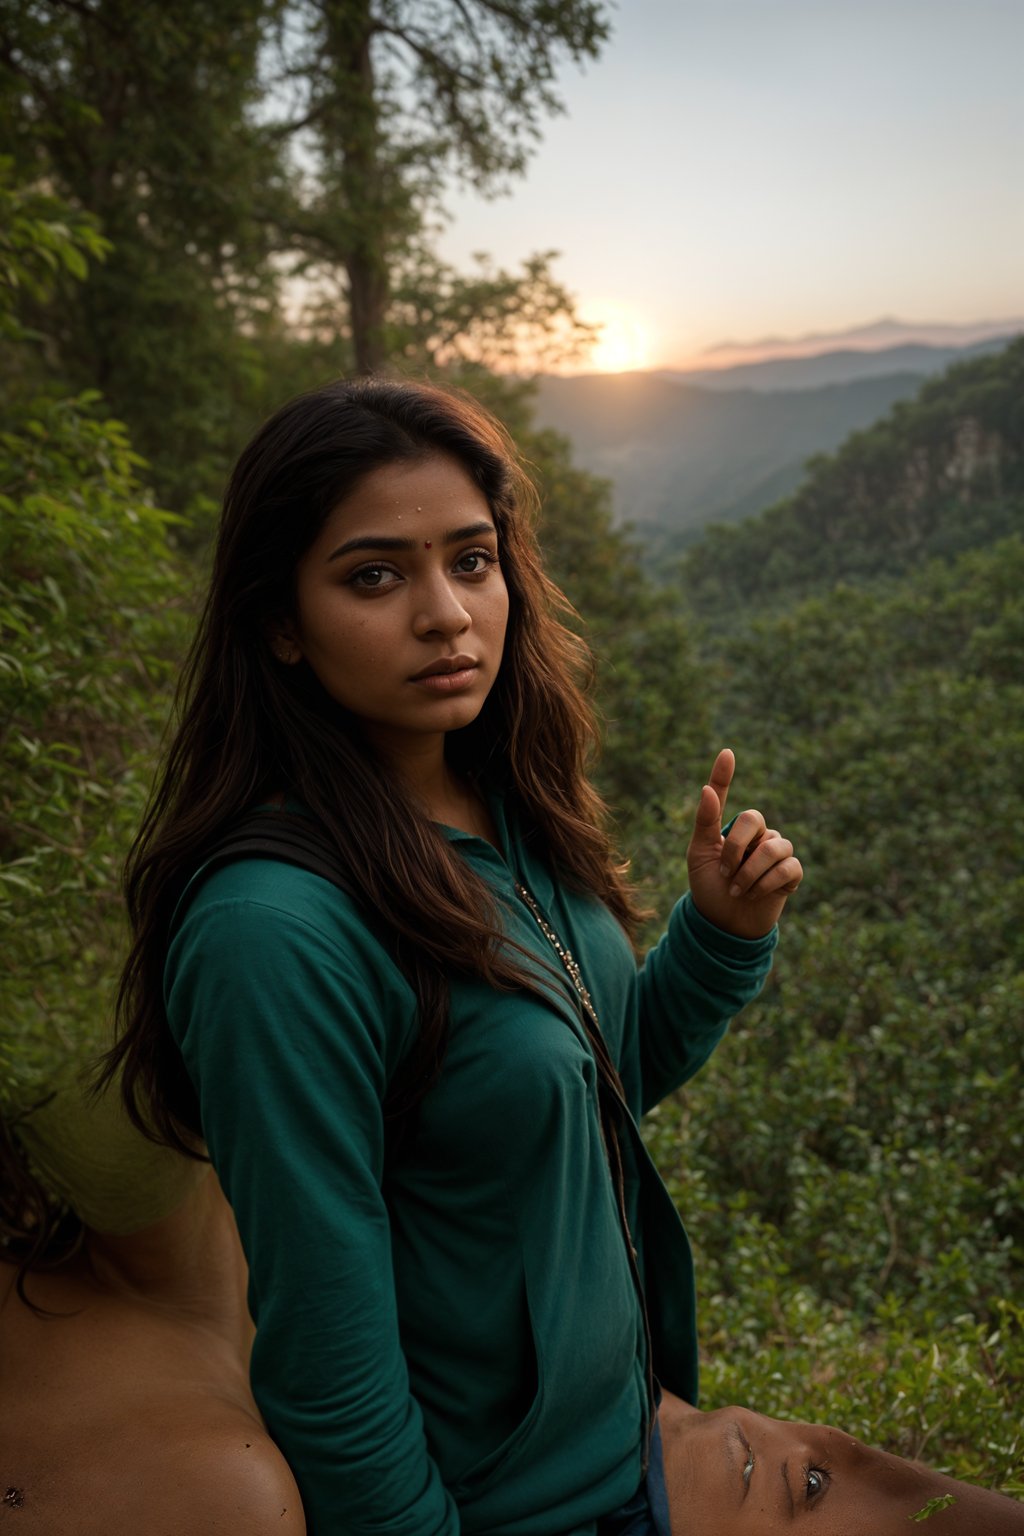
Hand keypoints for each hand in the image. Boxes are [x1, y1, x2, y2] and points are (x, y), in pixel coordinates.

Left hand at [686, 748, 802, 938]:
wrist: (723, 925)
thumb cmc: (709, 889)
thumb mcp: (700, 855)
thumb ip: (705, 822)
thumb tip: (706, 788)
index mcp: (730, 828)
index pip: (725, 795)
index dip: (723, 775)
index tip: (726, 752)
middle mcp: (756, 835)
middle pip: (753, 819)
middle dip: (735, 849)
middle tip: (725, 874)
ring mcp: (776, 852)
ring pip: (772, 846)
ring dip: (749, 872)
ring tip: (737, 889)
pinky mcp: (791, 874)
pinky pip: (787, 867)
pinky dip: (766, 883)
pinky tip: (755, 894)